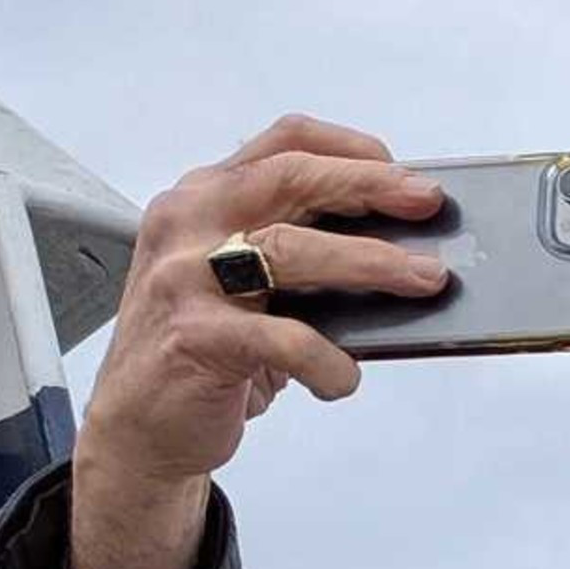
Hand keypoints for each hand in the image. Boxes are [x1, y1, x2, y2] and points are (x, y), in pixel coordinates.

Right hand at [68, 115, 450, 568]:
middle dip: (369, 187)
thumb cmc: (207, 349)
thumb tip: (401, 252)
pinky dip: (328, 361)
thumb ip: (300, 254)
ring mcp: (185, 276)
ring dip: (370, 262)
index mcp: (206, 197)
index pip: (282, 144)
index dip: (349, 149)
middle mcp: (189, 223)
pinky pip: (283, 340)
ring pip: (289, 249)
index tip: (406, 170)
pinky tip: (344, 379)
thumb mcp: (248, 285)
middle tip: (429, 204)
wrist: (140, 424)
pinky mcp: (195, 336)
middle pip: (290, 180)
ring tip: (425, 279)